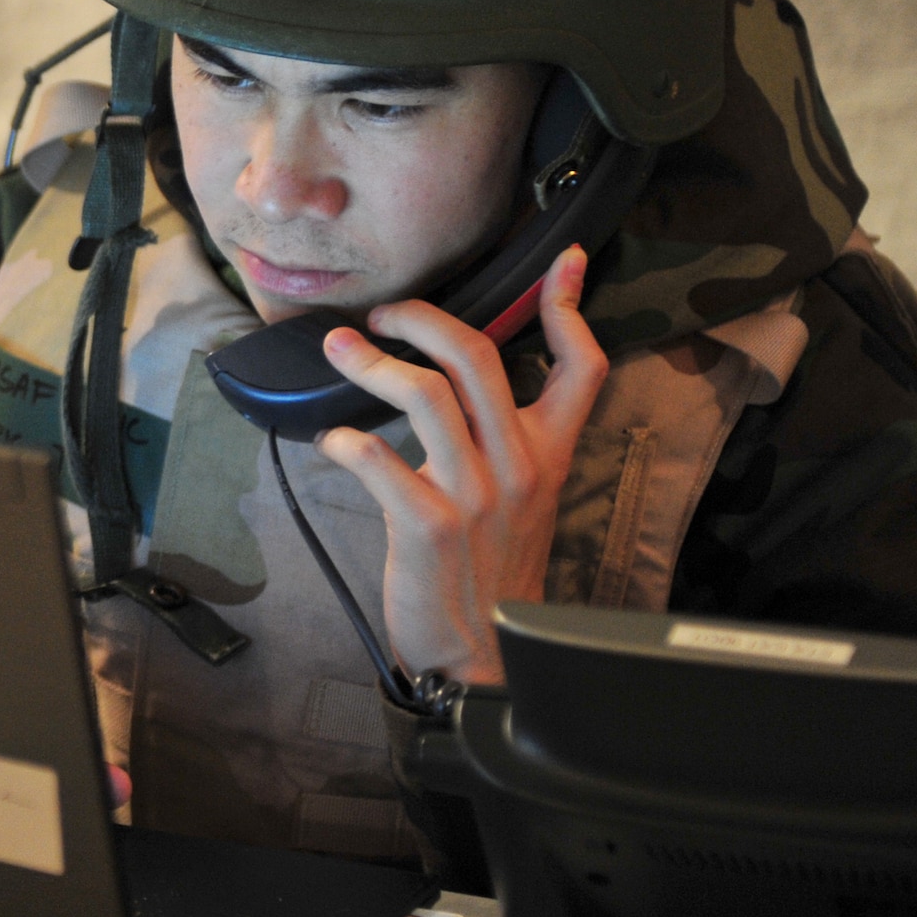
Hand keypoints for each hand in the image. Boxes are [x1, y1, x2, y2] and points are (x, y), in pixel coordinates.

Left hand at [313, 247, 606, 685]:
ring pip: (424, 394)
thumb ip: (504, 440)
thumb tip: (463, 385)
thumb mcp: (520, 498)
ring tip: (338, 351)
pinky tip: (334, 441)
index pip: (582, 367)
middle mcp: (518, 465)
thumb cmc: (490, 568)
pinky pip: (380, 461)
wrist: (486, 655)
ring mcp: (475, 494)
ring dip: (370, 362)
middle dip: (423, 317)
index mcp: (548, 454)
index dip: (572, 308)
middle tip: (383, 313)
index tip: (566, 260)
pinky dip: (346, 442)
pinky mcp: (428, 525)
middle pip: (477, 355)